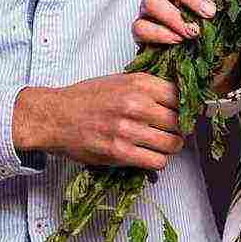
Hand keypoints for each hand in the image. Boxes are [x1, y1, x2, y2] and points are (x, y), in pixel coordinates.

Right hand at [12, 73, 182, 171]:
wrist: (55, 116)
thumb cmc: (86, 98)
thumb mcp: (119, 80)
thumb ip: (147, 87)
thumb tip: (177, 98)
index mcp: (139, 83)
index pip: (180, 96)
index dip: (185, 107)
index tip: (183, 113)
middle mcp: (136, 104)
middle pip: (179, 121)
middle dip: (179, 128)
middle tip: (172, 131)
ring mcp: (128, 129)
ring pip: (172, 143)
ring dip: (170, 147)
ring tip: (162, 145)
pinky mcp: (119, 152)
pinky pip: (156, 161)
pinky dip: (157, 161)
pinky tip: (149, 155)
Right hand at [135, 0, 240, 92]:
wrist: (211, 64)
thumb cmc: (219, 30)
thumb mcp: (226, 6)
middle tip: (209, 11)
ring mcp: (150, 10)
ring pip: (151, 1)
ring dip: (174, 15)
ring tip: (194, 31)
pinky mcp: (142, 31)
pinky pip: (140, 26)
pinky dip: (159, 33)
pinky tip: (177, 39)